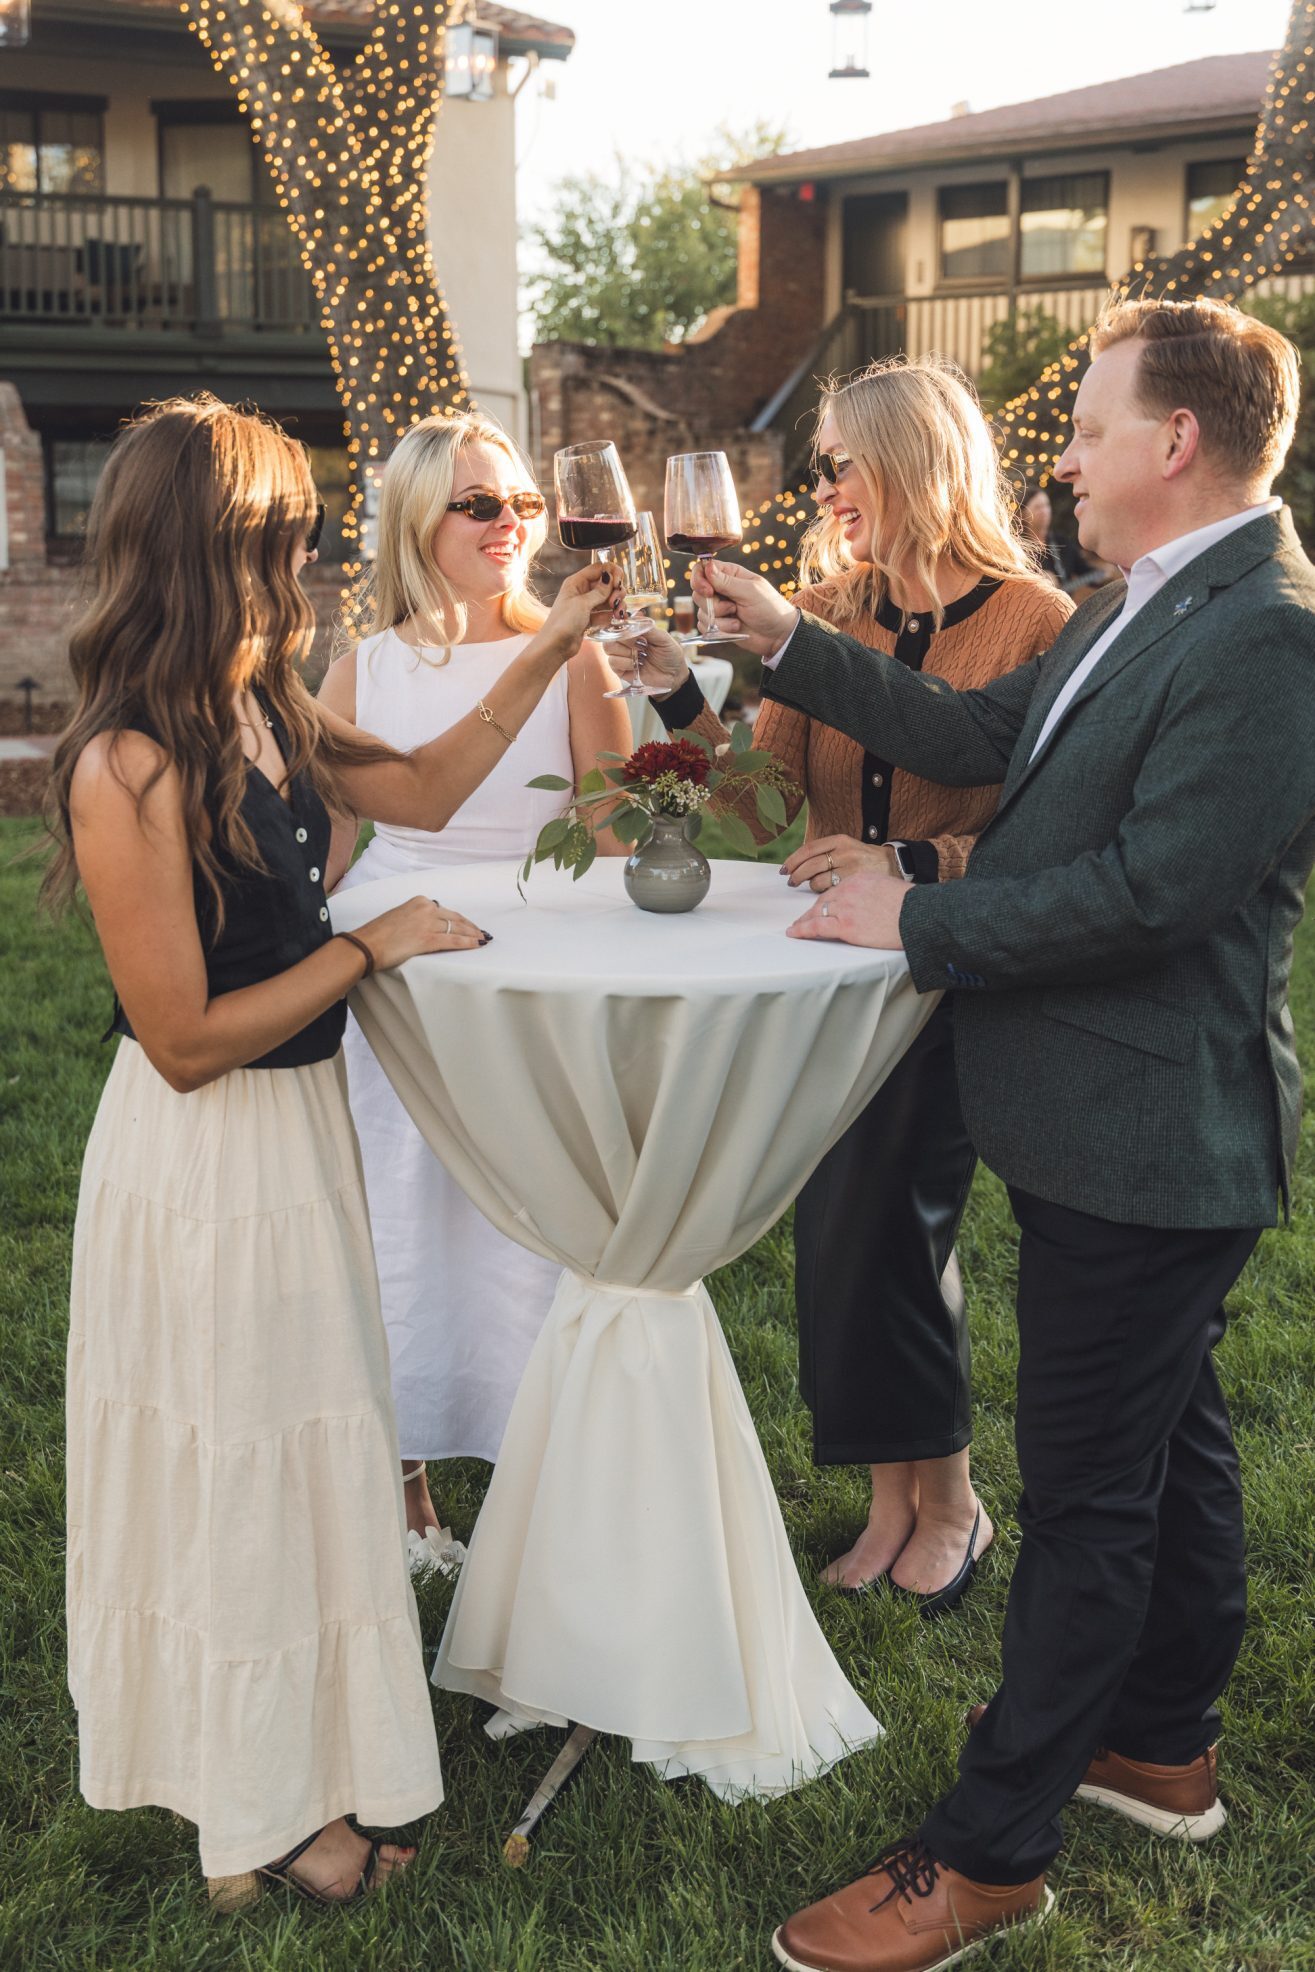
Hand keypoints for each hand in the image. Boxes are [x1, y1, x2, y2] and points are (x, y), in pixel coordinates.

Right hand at [355, 896, 488, 967]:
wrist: (366, 944)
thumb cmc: (377, 934)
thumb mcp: (399, 916)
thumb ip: (415, 917)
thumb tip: (428, 925)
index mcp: (418, 901)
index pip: (445, 910)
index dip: (459, 919)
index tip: (467, 924)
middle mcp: (426, 908)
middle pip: (455, 918)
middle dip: (470, 926)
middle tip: (481, 932)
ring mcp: (428, 923)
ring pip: (457, 929)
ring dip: (473, 935)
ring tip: (482, 939)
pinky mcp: (428, 939)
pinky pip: (454, 940)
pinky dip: (468, 943)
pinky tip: (477, 945)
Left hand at [533, 563, 618, 665]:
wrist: (556, 646)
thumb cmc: (563, 623)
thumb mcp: (582, 604)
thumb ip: (599, 591)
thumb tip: (610, 577)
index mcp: (576, 582)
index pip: (598, 569)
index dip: (611, 573)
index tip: (619, 582)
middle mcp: (581, 591)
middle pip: (606, 583)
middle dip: (615, 591)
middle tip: (616, 602)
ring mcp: (586, 605)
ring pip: (607, 598)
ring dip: (616, 603)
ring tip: (618, 613)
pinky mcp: (590, 618)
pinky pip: (605, 611)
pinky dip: (612, 614)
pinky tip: (617, 618)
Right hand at [607, 619, 689, 694]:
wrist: (674, 675)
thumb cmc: (670, 654)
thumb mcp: (663, 638)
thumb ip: (649, 628)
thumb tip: (636, 615)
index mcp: (634, 632)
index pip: (618, 623)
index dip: (621, 625)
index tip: (634, 630)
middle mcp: (625, 642)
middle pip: (609, 635)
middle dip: (625, 639)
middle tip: (641, 644)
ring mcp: (621, 656)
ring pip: (609, 648)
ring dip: (626, 651)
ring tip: (641, 656)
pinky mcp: (620, 670)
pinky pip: (613, 662)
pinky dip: (625, 662)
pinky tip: (637, 665)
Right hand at [690, 560, 798, 656]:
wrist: (778, 635)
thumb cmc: (770, 608)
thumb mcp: (750, 591)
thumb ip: (727, 581)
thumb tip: (707, 566)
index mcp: (730, 574)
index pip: (702, 569)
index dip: (699, 579)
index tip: (708, 591)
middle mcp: (721, 589)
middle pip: (698, 593)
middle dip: (712, 604)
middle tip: (732, 608)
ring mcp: (719, 608)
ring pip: (701, 612)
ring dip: (719, 620)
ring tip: (738, 619)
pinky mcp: (718, 625)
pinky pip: (705, 627)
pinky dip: (720, 630)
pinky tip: (735, 628)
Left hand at [780, 834, 902, 891]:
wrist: (895, 866)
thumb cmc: (866, 860)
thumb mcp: (847, 847)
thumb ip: (826, 853)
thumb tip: (798, 863)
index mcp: (840, 840)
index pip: (809, 848)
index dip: (793, 860)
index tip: (785, 868)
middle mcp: (845, 852)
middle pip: (810, 865)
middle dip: (796, 875)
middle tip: (791, 881)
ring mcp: (850, 869)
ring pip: (818, 881)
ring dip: (811, 887)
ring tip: (814, 887)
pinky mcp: (854, 885)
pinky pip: (830, 892)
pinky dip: (823, 895)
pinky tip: (826, 894)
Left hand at [786, 868, 908, 949]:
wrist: (918, 915)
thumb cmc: (911, 906)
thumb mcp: (888, 888)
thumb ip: (873, 893)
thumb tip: (871, 904)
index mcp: (859, 879)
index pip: (835, 889)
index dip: (825, 900)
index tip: (821, 906)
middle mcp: (848, 889)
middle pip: (823, 900)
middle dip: (811, 910)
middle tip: (802, 918)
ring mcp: (845, 907)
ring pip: (816, 912)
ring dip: (804, 920)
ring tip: (796, 927)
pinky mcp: (846, 926)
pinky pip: (816, 927)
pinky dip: (802, 930)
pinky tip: (794, 932)